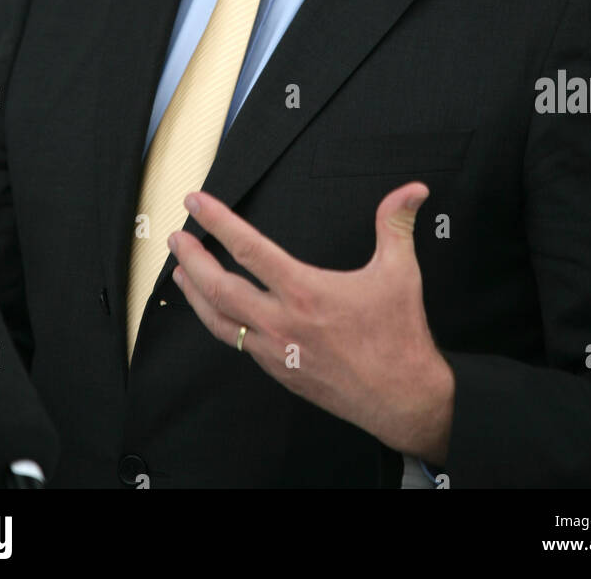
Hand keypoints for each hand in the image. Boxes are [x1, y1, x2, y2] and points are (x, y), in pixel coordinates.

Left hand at [168, 181, 454, 460]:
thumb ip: (396, 223)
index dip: (218, 222)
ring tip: (181, 272)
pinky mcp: (278, 370)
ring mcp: (275, 350)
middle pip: (218, 288)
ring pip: (219, 321)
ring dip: (194, 294)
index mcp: (305, 292)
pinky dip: (219, 322)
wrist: (402, 400)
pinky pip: (238, 343)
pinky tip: (218, 312)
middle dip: (192, 258)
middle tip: (178, 237)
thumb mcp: (400, 272)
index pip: (248, 249)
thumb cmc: (399, 338)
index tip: (198, 203)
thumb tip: (412, 190)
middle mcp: (282, 322)